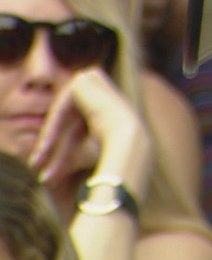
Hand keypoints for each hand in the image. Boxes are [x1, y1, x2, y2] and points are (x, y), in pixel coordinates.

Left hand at [30, 69, 150, 187]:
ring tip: (39, 160)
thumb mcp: (81, 152)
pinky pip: (60, 107)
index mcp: (107, 104)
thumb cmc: (111, 150)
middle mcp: (101, 89)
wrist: (127, 140)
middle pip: (66, 119)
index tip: (46, 170)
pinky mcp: (83, 81)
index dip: (59, 145)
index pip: (75, 123)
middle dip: (50, 144)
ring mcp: (93, 80)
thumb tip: (44, 178)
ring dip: (49, 137)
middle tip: (37, 164)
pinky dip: (52, 126)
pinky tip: (46, 146)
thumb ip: (63, 158)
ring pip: (61, 113)